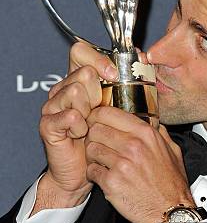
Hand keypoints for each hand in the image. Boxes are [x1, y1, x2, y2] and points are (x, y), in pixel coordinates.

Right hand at [38, 42, 117, 202]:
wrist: (84, 171)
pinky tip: (81, 136)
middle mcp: (62, 89)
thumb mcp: (118, 110)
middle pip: (83, 72)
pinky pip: (69, 116)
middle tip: (98, 112)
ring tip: (89, 126)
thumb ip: (126, 85)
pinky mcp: (48, 124)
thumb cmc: (103, 141)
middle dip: (98, 93)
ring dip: (89, 112)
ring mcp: (52, 105)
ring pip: (75, 91)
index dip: (98, 59)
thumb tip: (143, 57)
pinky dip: (81, 128)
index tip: (113, 75)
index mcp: (78, 82)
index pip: (80, 52)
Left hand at [85, 106, 193, 222]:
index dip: (97, 116)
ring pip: (90, 149)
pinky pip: (91, 170)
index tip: (97, 122)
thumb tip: (153, 122)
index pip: (108, 112)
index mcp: (146, 134)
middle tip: (98, 145)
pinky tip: (104, 177)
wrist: (169, 212)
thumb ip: (160, 134)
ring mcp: (121, 164)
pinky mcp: (111, 183)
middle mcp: (133, 146)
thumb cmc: (171, 185)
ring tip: (102, 162)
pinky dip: (94, 174)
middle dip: (93, 136)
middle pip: (95, 129)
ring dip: (93, 156)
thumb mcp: (173, 152)